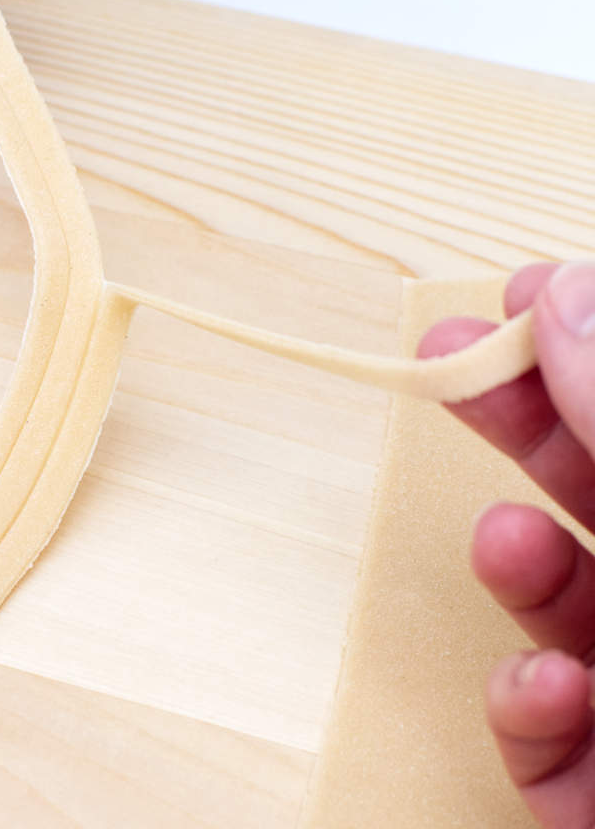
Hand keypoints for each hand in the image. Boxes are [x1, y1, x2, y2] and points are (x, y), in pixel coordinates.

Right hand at [420, 262, 594, 827]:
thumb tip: (567, 297)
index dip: (588, 344)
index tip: (522, 297)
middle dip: (519, 423)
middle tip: (445, 358)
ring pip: (561, 605)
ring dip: (519, 566)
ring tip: (503, 542)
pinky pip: (545, 729)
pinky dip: (526, 708)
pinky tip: (550, 695)